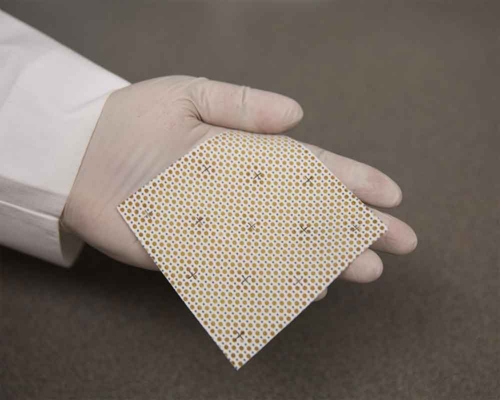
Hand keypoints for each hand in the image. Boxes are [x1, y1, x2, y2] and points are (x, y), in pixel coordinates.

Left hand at [62, 76, 416, 299]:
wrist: (80, 154)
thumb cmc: (135, 119)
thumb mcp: (190, 94)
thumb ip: (242, 104)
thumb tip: (298, 114)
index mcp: (248, 153)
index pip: (311, 167)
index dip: (352, 179)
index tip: (390, 194)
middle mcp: (243, 192)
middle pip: (309, 211)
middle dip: (355, 224)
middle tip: (398, 241)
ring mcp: (223, 226)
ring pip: (286, 244)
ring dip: (326, 257)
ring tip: (364, 268)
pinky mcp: (194, 254)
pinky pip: (244, 272)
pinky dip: (276, 281)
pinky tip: (309, 288)